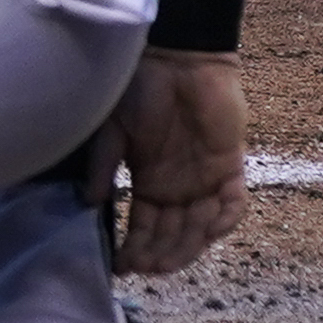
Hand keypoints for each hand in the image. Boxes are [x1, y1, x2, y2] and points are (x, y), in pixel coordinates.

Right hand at [88, 50, 247, 274]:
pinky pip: (233, 204)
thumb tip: (89, 203)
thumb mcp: (111, 130)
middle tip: (143, 267)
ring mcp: (206, 179)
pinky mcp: (231, 166)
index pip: (144, 226)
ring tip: (166, 261)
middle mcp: (179, 188)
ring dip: (187, 247)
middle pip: (173, 234)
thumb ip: (103, 166)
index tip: (118, 264)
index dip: (133, 247)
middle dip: (159, 254)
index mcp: (150, 181)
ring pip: (201, 227)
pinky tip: (206, 232)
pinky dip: (223, 221)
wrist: (175, 55)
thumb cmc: (138, 86)